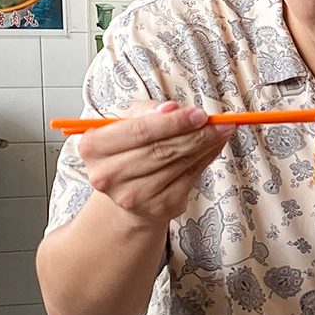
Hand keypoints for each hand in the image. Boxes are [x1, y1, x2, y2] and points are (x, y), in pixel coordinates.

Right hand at [77, 101, 233, 224]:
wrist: (128, 190)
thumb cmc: (129, 149)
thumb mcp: (128, 122)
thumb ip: (148, 111)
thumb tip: (172, 109)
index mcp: (93, 147)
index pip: (139, 132)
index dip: (172, 122)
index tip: (198, 114)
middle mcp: (108, 175)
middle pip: (161, 149)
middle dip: (195, 133)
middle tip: (218, 122)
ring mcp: (133, 194)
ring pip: (178, 163)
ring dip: (205, 144)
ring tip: (221, 130)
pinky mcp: (159, 206)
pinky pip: (189, 177)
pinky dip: (206, 159)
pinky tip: (215, 146)